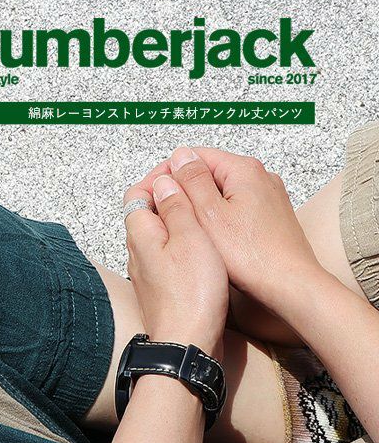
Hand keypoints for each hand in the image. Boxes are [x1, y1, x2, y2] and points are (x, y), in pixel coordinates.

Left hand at [124, 174, 227, 358]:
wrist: (187, 343)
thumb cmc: (192, 292)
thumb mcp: (190, 237)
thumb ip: (176, 206)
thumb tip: (165, 180)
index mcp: (140, 233)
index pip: (138, 192)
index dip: (159, 177)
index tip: (185, 172)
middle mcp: (137, 251)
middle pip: (146, 212)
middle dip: (170, 197)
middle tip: (199, 190)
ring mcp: (147, 272)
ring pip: (158, 235)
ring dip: (178, 221)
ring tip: (205, 216)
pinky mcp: (160, 288)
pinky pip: (167, 257)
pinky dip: (182, 245)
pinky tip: (203, 249)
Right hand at [163, 147, 323, 316]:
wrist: (290, 286)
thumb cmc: (253, 257)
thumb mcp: (209, 214)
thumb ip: (192, 180)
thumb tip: (180, 156)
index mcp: (244, 170)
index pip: (195, 156)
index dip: (167, 173)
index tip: (151, 192)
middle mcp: (260, 178)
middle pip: (209, 173)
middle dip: (183, 190)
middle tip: (163, 213)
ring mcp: (268, 198)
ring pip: (222, 193)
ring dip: (200, 205)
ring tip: (186, 227)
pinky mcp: (270, 218)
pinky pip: (236, 209)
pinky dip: (219, 218)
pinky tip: (211, 238)